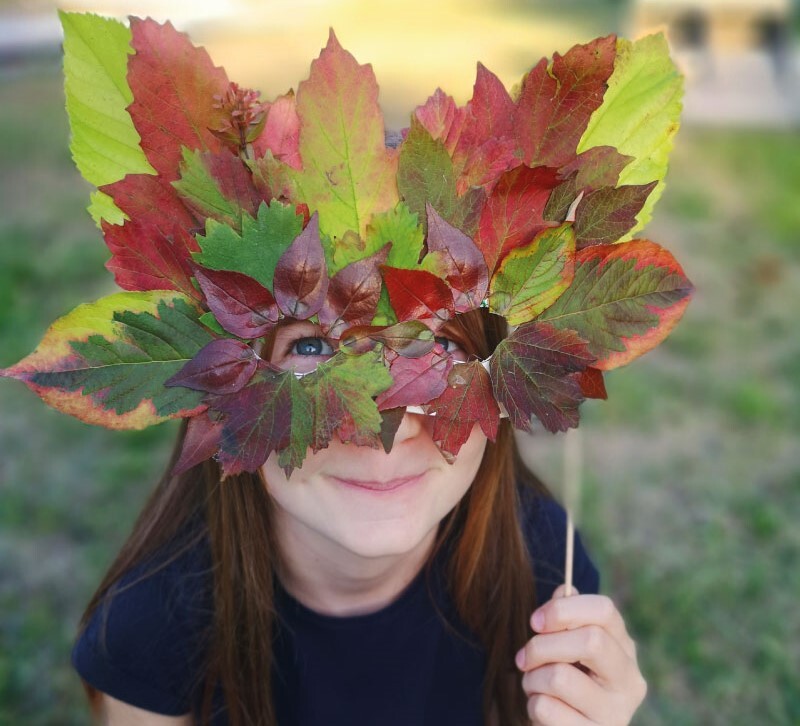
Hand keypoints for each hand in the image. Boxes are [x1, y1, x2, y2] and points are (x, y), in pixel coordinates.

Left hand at [515, 585, 646, 724]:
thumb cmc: (566, 679)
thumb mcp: (568, 646)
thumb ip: (567, 617)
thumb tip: (564, 590)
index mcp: (625, 648)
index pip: (604, 609)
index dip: (563, 609)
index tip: (535, 621)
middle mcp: (629, 680)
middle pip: (590, 640)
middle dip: (542, 645)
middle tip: (524, 658)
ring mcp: (616, 713)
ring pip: (560, 677)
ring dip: (532, 678)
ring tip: (533, 685)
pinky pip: (547, 709)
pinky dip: (533, 705)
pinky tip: (542, 709)